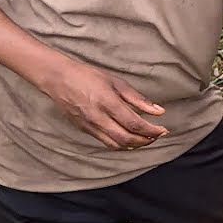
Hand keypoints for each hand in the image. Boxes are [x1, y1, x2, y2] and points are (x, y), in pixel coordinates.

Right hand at [41, 61, 168, 149]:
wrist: (59, 79)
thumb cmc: (89, 77)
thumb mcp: (117, 83)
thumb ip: (138, 99)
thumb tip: (159, 112)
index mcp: (108, 103)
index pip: (134, 124)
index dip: (151, 131)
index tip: (163, 130)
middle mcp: (98, 118)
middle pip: (126, 138)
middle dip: (145, 141)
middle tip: (157, 136)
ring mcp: (89, 126)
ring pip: (116, 144)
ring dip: (134, 145)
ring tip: (147, 139)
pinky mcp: (84, 130)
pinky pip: (106, 142)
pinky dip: (121, 144)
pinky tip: (130, 139)